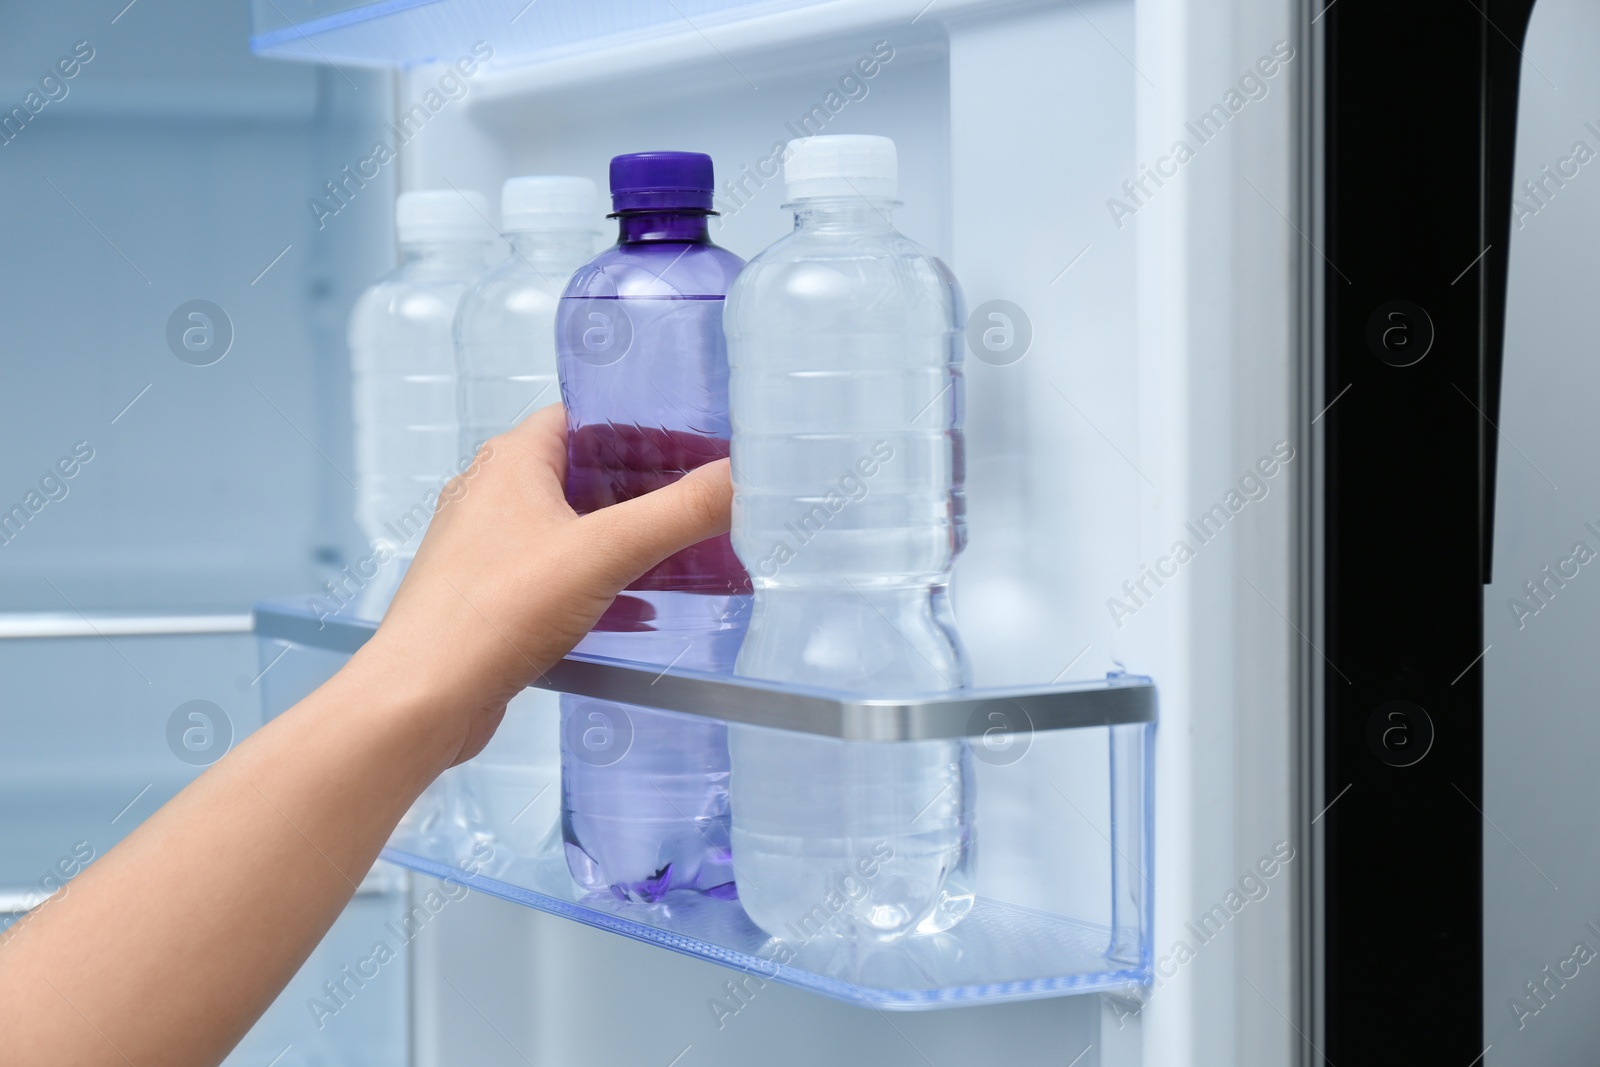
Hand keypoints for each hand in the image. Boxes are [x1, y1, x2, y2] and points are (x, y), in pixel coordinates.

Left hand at [353, 404, 731, 767]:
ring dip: (625, 541)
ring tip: (683, 556)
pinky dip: (600, 584)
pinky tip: (637, 610)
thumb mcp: (604, 553)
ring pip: (573, 528)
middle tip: (701, 505)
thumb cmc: (494, 610)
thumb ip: (680, 513)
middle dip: (645, 491)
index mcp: (513, 461)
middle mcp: (495, 494)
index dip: (642, 425)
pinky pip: (558, 575)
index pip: (586, 416)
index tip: (697, 446)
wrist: (423, 699)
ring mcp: (489, 547)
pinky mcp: (492, 596)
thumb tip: (744, 476)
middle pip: (585, 474)